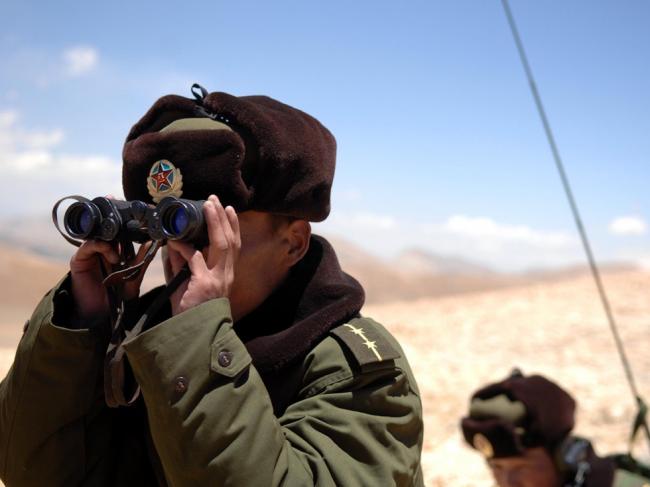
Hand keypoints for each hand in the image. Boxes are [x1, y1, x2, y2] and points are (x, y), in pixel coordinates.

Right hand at [70, 241, 155, 319]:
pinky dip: (101, 246)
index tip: (144, 234)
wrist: (100, 314)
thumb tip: (152, 244)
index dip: (132, 233)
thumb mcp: (134, 278)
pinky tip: (112, 258)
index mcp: (118, 253)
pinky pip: (89, 245)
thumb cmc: (118, 297)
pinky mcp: (80, 259)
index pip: (123, 236)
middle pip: (111, 233)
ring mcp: (91, 254)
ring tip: (119, 258)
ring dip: (112, 242)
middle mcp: (104, 251)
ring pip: (100, 236)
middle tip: (131, 241)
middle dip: (122, 235)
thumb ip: (142, 261)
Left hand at [166, 195, 240, 315]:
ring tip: (208, 207)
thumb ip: (183, 265)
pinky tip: (176, 240)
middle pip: (230, 241)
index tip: (229, 209)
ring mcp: (216, 279)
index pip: (234, 246)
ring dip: (215, 223)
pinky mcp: (203, 285)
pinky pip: (195, 260)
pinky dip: (185, 248)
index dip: (233, 226)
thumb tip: (175, 244)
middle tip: (216, 200)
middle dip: (224, 218)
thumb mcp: (189, 284)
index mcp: (225, 274)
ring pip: (221, 245)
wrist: (195, 335)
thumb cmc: (193, 312)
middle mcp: (225, 275)